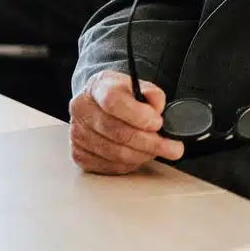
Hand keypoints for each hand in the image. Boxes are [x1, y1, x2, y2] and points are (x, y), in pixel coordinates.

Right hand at [68, 70, 183, 173]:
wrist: (100, 103)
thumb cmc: (122, 95)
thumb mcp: (138, 85)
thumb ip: (152, 94)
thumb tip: (158, 110)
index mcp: (97, 87)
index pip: (113, 101)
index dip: (139, 115)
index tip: (158, 123)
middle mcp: (82, 110)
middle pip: (117, 132)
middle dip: (150, 142)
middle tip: (172, 147)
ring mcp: (77, 134)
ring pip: (115, 152)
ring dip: (143, 155)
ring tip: (159, 150)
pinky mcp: (79, 154)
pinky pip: (109, 166)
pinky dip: (130, 164)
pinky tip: (141, 155)